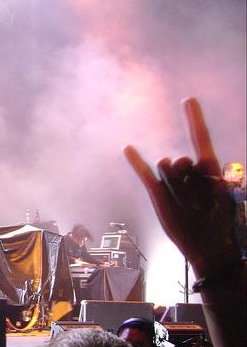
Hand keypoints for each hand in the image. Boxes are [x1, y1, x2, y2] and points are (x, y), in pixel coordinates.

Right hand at [123, 98, 238, 277]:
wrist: (207, 246)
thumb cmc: (219, 221)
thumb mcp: (217, 195)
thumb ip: (195, 173)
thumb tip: (172, 160)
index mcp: (209, 168)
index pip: (200, 137)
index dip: (194, 119)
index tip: (187, 100)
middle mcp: (188, 171)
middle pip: (181, 159)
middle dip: (187, 180)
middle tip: (199, 204)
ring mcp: (171, 182)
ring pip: (166, 168)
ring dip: (176, 188)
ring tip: (187, 207)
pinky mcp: (158, 193)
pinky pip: (145, 173)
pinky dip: (136, 161)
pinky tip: (128, 148)